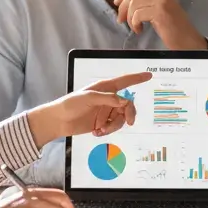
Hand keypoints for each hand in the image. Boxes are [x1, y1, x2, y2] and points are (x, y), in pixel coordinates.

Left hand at [26, 71, 152, 146]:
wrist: (58, 121)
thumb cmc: (70, 104)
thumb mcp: (88, 98)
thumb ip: (107, 98)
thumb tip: (123, 101)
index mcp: (105, 88)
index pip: (124, 81)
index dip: (137, 78)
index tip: (149, 75)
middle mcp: (107, 99)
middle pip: (127, 104)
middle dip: (129, 113)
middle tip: (130, 122)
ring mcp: (105, 111)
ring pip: (121, 118)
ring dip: (114, 125)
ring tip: (101, 129)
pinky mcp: (102, 122)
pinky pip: (113, 126)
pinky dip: (107, 130)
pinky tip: (97, 132)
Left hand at [114, 0, 207, 48]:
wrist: (187, 39)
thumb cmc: (171, 27)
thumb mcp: (158, 8)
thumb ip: (145, 0)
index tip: (117, 5)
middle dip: (123, 8)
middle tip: (121, 20)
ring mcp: (162, 0)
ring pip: (133, 4)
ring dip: (130, 19)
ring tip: (136, 27)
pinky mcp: (160, 11)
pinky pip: (137, 14)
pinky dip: (135, 24)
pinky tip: (140, 30)